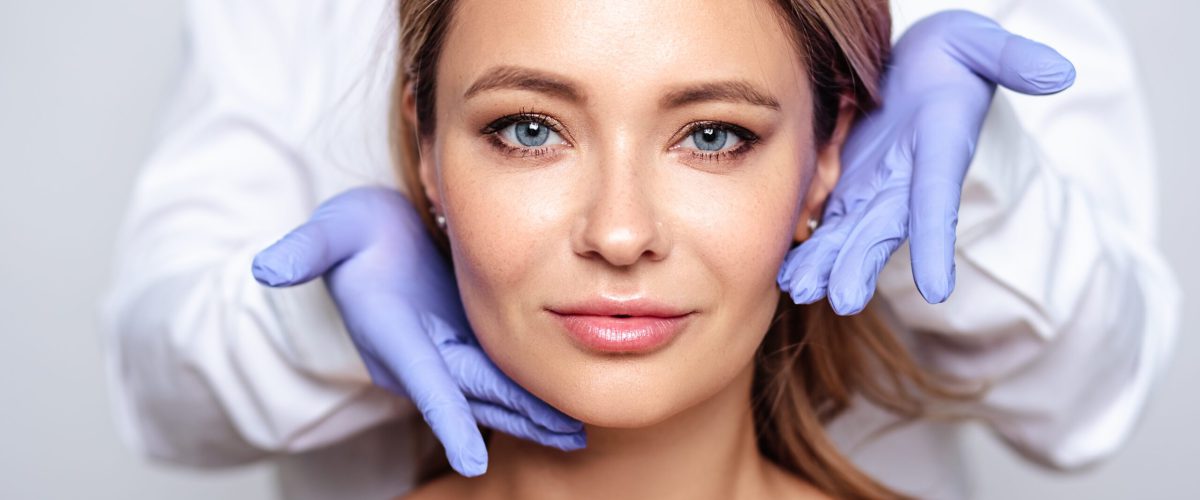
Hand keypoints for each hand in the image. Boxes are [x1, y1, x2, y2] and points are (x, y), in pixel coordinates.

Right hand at [251, 187, 583, 475]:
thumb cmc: (353, 233)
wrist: (368, 239)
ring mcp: (445, 351)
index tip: (472, 459)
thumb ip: (305, 249)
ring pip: (493, 390)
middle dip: (518, 417)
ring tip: (575, 434)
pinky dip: (531, 391)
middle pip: (474, 394)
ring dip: (533, 412)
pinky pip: (501, 374)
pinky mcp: (465, 342)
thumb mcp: (331, 230)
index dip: (448, 419)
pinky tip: (564, 405)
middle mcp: (420, 353)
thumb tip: (267, 268)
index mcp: (392, 332)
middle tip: (566, 439)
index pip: (423, 381)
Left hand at [777, 10, 1075, 313]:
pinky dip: (808, 250)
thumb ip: (1011, 60)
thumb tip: (1059, 72)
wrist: (919, 69)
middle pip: (884, 228)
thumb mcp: (980, 46)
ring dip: (827, 264)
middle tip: (843, 299)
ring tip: (800, 292)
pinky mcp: (847, 188)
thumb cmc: (951, 57)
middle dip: (864, 263)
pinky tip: (784, 277)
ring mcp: (875, 190)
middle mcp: (907, 183)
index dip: (935, 243)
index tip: (936, 288)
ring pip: (849, 235)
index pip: (938, 201)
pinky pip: (825, 225)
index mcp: (939, 152)